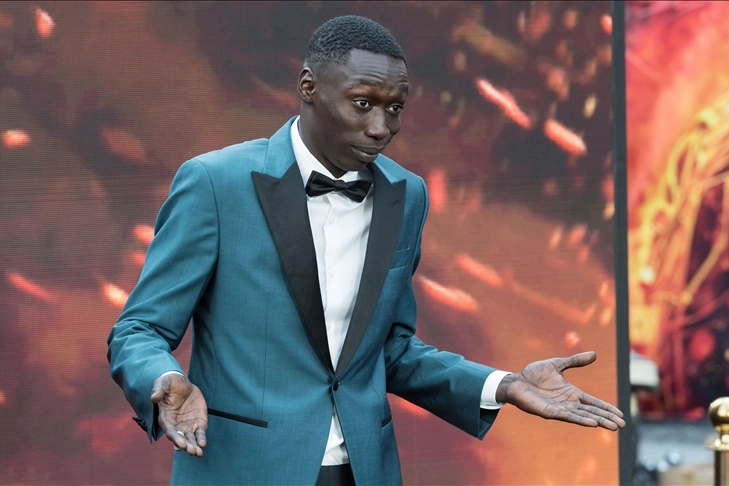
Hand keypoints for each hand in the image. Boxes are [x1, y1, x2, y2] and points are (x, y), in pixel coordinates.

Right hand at [151, 373, 207, 456]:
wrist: (182, 383)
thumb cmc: (169, 384)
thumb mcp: (162, 384)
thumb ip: (159, 391)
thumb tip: (153, 397)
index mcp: (166, 418)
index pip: (170, 431)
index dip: (175, 438)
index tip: (181, 444)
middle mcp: (176, 425)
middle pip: (181, 438)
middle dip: (186, 446)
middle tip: (192, 452)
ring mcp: (187, 425)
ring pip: (190, 439)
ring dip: (194, 446)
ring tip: (198, 453)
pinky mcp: (197, 422)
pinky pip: (199, 433)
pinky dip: (201, 438)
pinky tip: (203, 444)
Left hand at [495, 351, 625, 430]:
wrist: (516, 381)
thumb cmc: (534, 374)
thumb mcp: (557, 364)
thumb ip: (575, 361)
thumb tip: (594, 354)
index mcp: (571, 393)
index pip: (593, 402)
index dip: (606, 408)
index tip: (621, 414)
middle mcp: (568, 403)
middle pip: (592, 412)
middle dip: (607, 418)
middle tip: (622, 425)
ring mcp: (560, 409)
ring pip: (583, 417)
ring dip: (598, 421)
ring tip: (612, 426)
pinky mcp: (550, 412)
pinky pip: (568, 417)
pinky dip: (581, 420)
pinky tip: (592, 423)